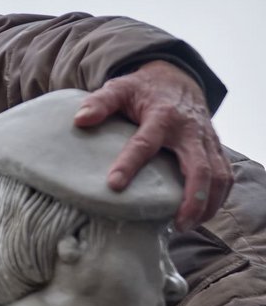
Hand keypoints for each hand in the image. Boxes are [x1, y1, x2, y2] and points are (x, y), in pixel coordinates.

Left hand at [73, 60, 231, 230]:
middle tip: (177, 223)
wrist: (177, 80)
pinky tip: (202, 215)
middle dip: (192, 198)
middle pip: (199, 167)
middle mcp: (190, 130)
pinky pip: (225, 174)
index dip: (129, 163)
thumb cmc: (143, 89)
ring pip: (218, 175)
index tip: (114, 185)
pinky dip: (218, 197)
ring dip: (208, 203)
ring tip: (187, 226)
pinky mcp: (215, 147)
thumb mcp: (119, 88)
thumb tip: (80, 119)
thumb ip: (99, 103)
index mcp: (162, 116)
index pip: (145, 143)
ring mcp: (206, 140)